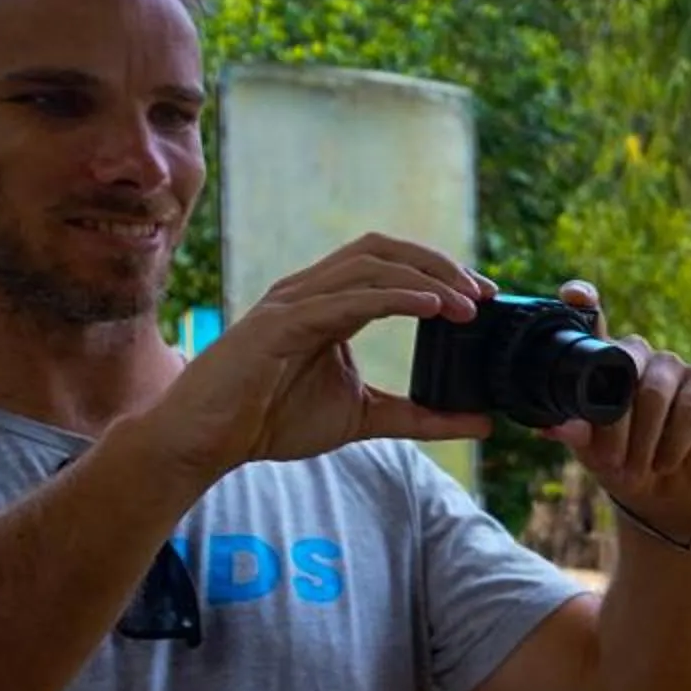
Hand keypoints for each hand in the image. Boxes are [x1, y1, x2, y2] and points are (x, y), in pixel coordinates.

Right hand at [134, 234, 493, 479]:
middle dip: (438, 264)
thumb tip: (483, 422)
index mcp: (329, 303)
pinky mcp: (279, 325)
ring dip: (424, 280)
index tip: (484, 296)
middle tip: (484, 293)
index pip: (390, 265)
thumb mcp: (365, 417)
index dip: (439, 271)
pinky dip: (391, 298)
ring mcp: (292, 302)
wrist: (206, 440)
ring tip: (466, 305)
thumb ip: (420, 416)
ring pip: (368, 266)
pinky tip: (429, 308)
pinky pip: (344, 299)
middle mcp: (311, 291)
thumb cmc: (271, 419)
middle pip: (383, 250)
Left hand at [542, 282, 690, 543]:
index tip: (574, 295)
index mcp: (603, 362)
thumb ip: (574, 432)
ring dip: (644, 437)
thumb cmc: (618, 463)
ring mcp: (674, 368)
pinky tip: (665, 461)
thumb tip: (555, 428)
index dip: (583, 300)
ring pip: (656, 390)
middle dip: (617, 420)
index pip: (593, 319)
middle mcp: (639, 356)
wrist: (660, 496)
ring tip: (638, 468)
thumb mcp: (588, 451)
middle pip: (627, 362)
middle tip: (612, 460)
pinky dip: (675, 440)